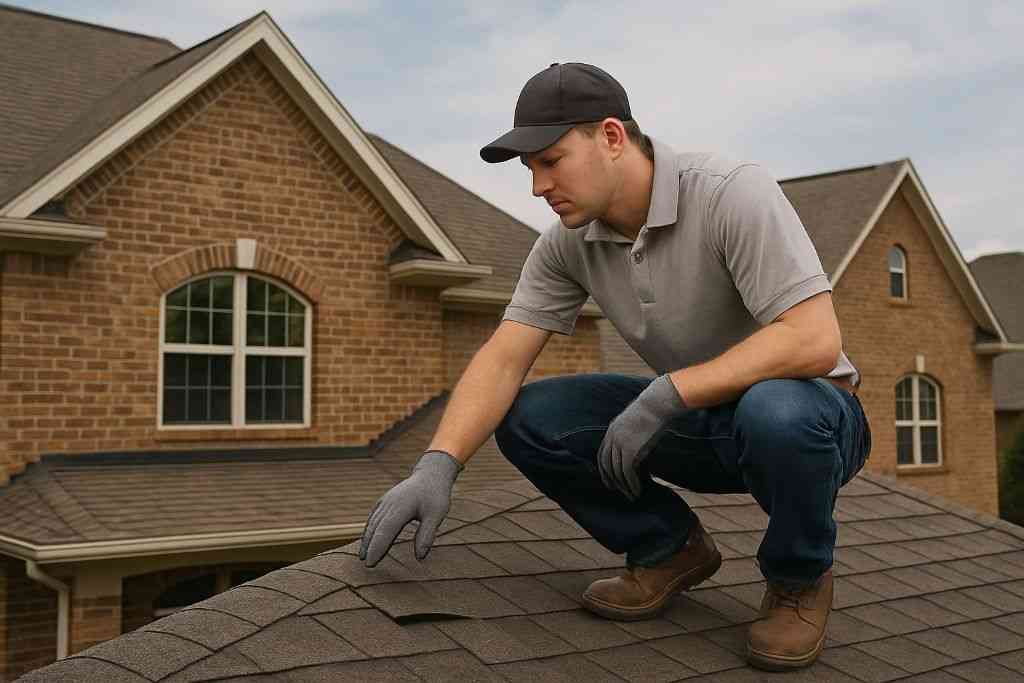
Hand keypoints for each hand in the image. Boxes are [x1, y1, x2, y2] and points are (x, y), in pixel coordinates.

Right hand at [359, 450, 463, 566]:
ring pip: (372, 523)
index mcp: (401, 507)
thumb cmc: (435, 495)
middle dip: (369, 548)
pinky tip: (368, 540)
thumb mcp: (436, 514)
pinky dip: (369, 530)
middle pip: (375, 529)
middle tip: (366, 566)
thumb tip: (420, 557)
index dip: (377, 548)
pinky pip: (373, 518)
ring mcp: (385, 501)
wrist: (431, 474)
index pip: (385, 531)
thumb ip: (427, 535)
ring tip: (363, 557)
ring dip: (366, 540)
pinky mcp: (385, 501)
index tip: (371, 564)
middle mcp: (389, 504)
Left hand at [597, 374, 688, 500]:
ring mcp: (620, 444)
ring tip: (632, 496)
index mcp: (612, 430)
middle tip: (617, 491)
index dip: (604, 469)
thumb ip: (631, 436)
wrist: (658, 403)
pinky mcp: (631, 450)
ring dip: (624, 486)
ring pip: (617, 471)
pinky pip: (627, 472)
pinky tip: (637, 490)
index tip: (609, 480)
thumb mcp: (636, 423)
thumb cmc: (653, 411)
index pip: (602, 454)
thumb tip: (636, 450)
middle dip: (611, 480)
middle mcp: (612, 438)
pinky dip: (631, 484)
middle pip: (606, 464)